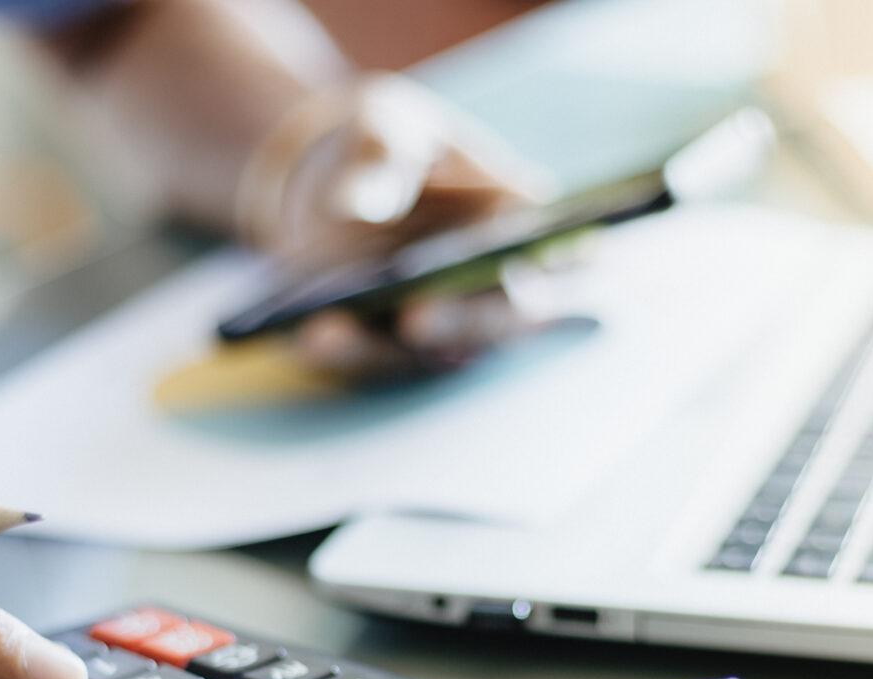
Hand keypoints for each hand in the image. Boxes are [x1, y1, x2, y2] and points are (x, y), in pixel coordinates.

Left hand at [254, 73, 563, 375]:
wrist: (336, 172)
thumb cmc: (389, 142)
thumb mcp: (384, 126)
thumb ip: (376, 154)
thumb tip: (356, 205)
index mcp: (519, 224)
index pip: (563, 256)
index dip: (559, 272)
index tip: (524, 270)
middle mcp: (495, 284)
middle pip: (501, 320)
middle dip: (462, 322)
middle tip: (418, 318)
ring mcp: (446, 323)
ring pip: (433, 353)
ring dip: (385, 348)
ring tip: (329, 332)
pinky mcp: (394, 345)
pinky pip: (376, 358)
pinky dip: (344, 352)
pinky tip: (309, 336)